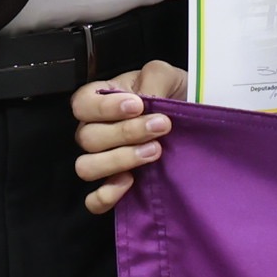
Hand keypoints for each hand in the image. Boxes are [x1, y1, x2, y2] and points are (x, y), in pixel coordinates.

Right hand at [72, 60, 193, 214]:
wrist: (194, 119)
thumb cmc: (173, 94)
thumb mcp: (166, 75)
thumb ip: (153, 79)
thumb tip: (145, 100)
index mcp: (100, 100)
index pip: (81, 104)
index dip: (105, 108)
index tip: (137, 105)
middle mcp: (95, 130)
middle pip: (88, 138)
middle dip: (126, 132)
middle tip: (161, 126)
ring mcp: (102, 161)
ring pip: (87, 167)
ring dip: (119, 159)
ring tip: (155, 151)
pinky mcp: (114, 186)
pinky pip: (94, 200)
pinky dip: (107, 195)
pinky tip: (130, 182)